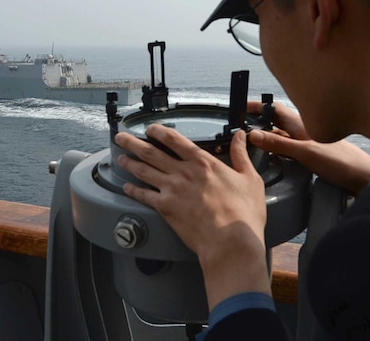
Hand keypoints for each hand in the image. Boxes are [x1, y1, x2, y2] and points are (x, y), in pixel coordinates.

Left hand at [116, 125, 271, 308]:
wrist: (230, 241)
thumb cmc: (242, 213)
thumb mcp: (249, 178)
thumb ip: (241, 155)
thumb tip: (240, 137)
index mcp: (203, 163)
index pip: (175, 140)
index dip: (159, 131)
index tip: (150, 128)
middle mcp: (183, 172)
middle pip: (152, 152)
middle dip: (133, 143)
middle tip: (121, 137)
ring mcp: (172, 189)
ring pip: (144, 171)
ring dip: (130, 163)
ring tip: (120, 157)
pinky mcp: (165, 208)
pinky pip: (144, 196)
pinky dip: (133, 190)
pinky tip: (126, 187)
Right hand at [247, 101, 369, 194]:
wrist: (365, 178)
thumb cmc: (342, 162)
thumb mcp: (305, 152)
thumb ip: (279, 144)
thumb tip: (253, 135)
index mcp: (301, 124)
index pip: (274, 109)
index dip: (258, 106)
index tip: (241, 107)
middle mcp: (303, 130)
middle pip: (275, 122)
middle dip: (258, 122)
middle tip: (239, 127)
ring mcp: (307, 143)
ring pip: (280, 136)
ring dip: (266, 137)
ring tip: (249, 142)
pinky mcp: (312, 156)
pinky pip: (287, 148)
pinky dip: (276, 150)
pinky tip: (270, 157)